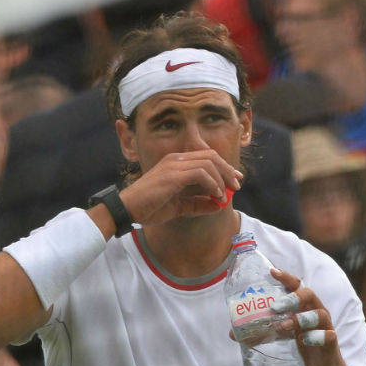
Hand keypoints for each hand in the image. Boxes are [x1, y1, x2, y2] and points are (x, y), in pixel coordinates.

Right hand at [118, 148, 244, 226]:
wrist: (128, 209)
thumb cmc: (150, 207)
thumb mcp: (179, 207)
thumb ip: (198, 205)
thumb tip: (218, 206)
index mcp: (176, 163)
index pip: (206, 157)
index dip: (224, 167)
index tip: (235, 180)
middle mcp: (176, 159)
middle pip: (211, 156)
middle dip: (228, 170)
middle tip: (237, 184)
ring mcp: (174, 165)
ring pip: (208, 163)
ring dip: (222, 178)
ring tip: (226, 194)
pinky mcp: (173, 175)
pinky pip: (201, 174)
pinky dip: (212, 184)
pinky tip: (216, 195)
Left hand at [266, 268, 357, 365]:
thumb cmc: (304, 345)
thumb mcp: (281, 336)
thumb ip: (261, 332)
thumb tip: (232, 333)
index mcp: (305, 306)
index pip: (297, 285)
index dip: (286, 277)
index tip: (272, 272)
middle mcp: (317, 311)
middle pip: (309, 294)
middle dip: (292, 298)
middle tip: (274, 307)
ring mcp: (326, 326)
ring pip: (319, 314)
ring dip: (301, 318)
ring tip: (284, 326)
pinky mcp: (331, 343)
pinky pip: (328, 336)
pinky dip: (316, 337)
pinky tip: (304, 341)